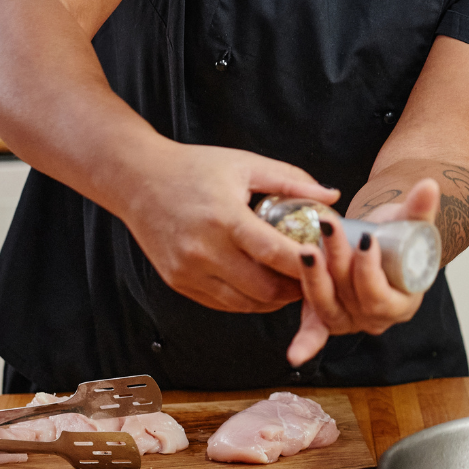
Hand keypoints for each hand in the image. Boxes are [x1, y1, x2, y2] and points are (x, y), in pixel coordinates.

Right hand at [119, 142, 339, 313]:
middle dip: (296, 288)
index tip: (329, 263)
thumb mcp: (246, 165)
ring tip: (293, 283)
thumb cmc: (193, 168)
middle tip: (316, 277)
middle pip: (264, 288)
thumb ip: (292, 182)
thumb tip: (332, 197)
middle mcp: (204, 250)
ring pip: (245, 304)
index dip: (307, 264)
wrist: (136, 179)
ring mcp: (188, 271)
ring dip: (274, 299)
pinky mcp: (178, 282)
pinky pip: (223, 303)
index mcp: (224, 218)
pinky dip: (248, 300)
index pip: (275, 252)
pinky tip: (262, 285)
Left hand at [288, 178, 435, 364]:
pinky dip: (306, 343)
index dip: (371, 272)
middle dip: (338, 263)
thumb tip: (429, 185)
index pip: (382, 296)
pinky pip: (314, 331)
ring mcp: (348, 321)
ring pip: (327, 307)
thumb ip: (420, 207)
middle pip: (351, 299)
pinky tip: (294, 354)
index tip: (366, 240)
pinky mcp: (324, 317)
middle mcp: (375, 320)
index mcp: (402, 304)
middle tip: (329, 228)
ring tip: (307, 249)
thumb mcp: (410, 222)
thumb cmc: (396, 236)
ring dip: (314, 279)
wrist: (377, 242)